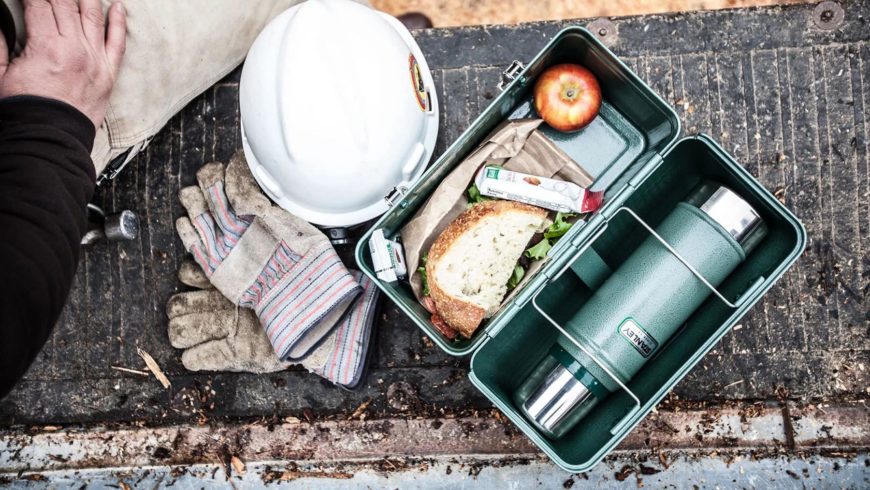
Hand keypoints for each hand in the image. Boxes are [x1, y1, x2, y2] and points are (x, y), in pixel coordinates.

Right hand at [0, 0, 125, 128]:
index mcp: (46, 47)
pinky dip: (119, 22)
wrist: (51, 139)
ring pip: (93, 17)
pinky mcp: (110, 73)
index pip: (39, 5)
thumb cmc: (25, 109)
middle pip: (66, 5)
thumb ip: (0, 44)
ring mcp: (96, 59)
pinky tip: (118, 7)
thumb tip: (0, 22)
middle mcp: (75, 49)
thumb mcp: (1, 74)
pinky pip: (118, 42)